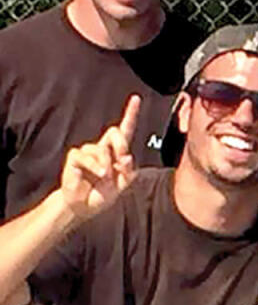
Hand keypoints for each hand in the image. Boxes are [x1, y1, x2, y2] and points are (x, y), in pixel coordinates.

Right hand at [60, 94, 137, 219]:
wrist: (85, 205)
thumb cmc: (104, 193)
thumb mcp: (123, 184)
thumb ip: (129, 171)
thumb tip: (127, 156)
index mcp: (117, 152)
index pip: (125, 129)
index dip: (130, 114)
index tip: (136, 98)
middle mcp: (103, 148)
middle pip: (114, 132)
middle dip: (121, 145)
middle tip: (120, 161)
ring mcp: (88, 151)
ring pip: (101, 148)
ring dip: (107, 165)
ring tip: (105, 177)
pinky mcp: (75, 157)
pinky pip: (86, 156)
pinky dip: (95, 166)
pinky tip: (98, 174)